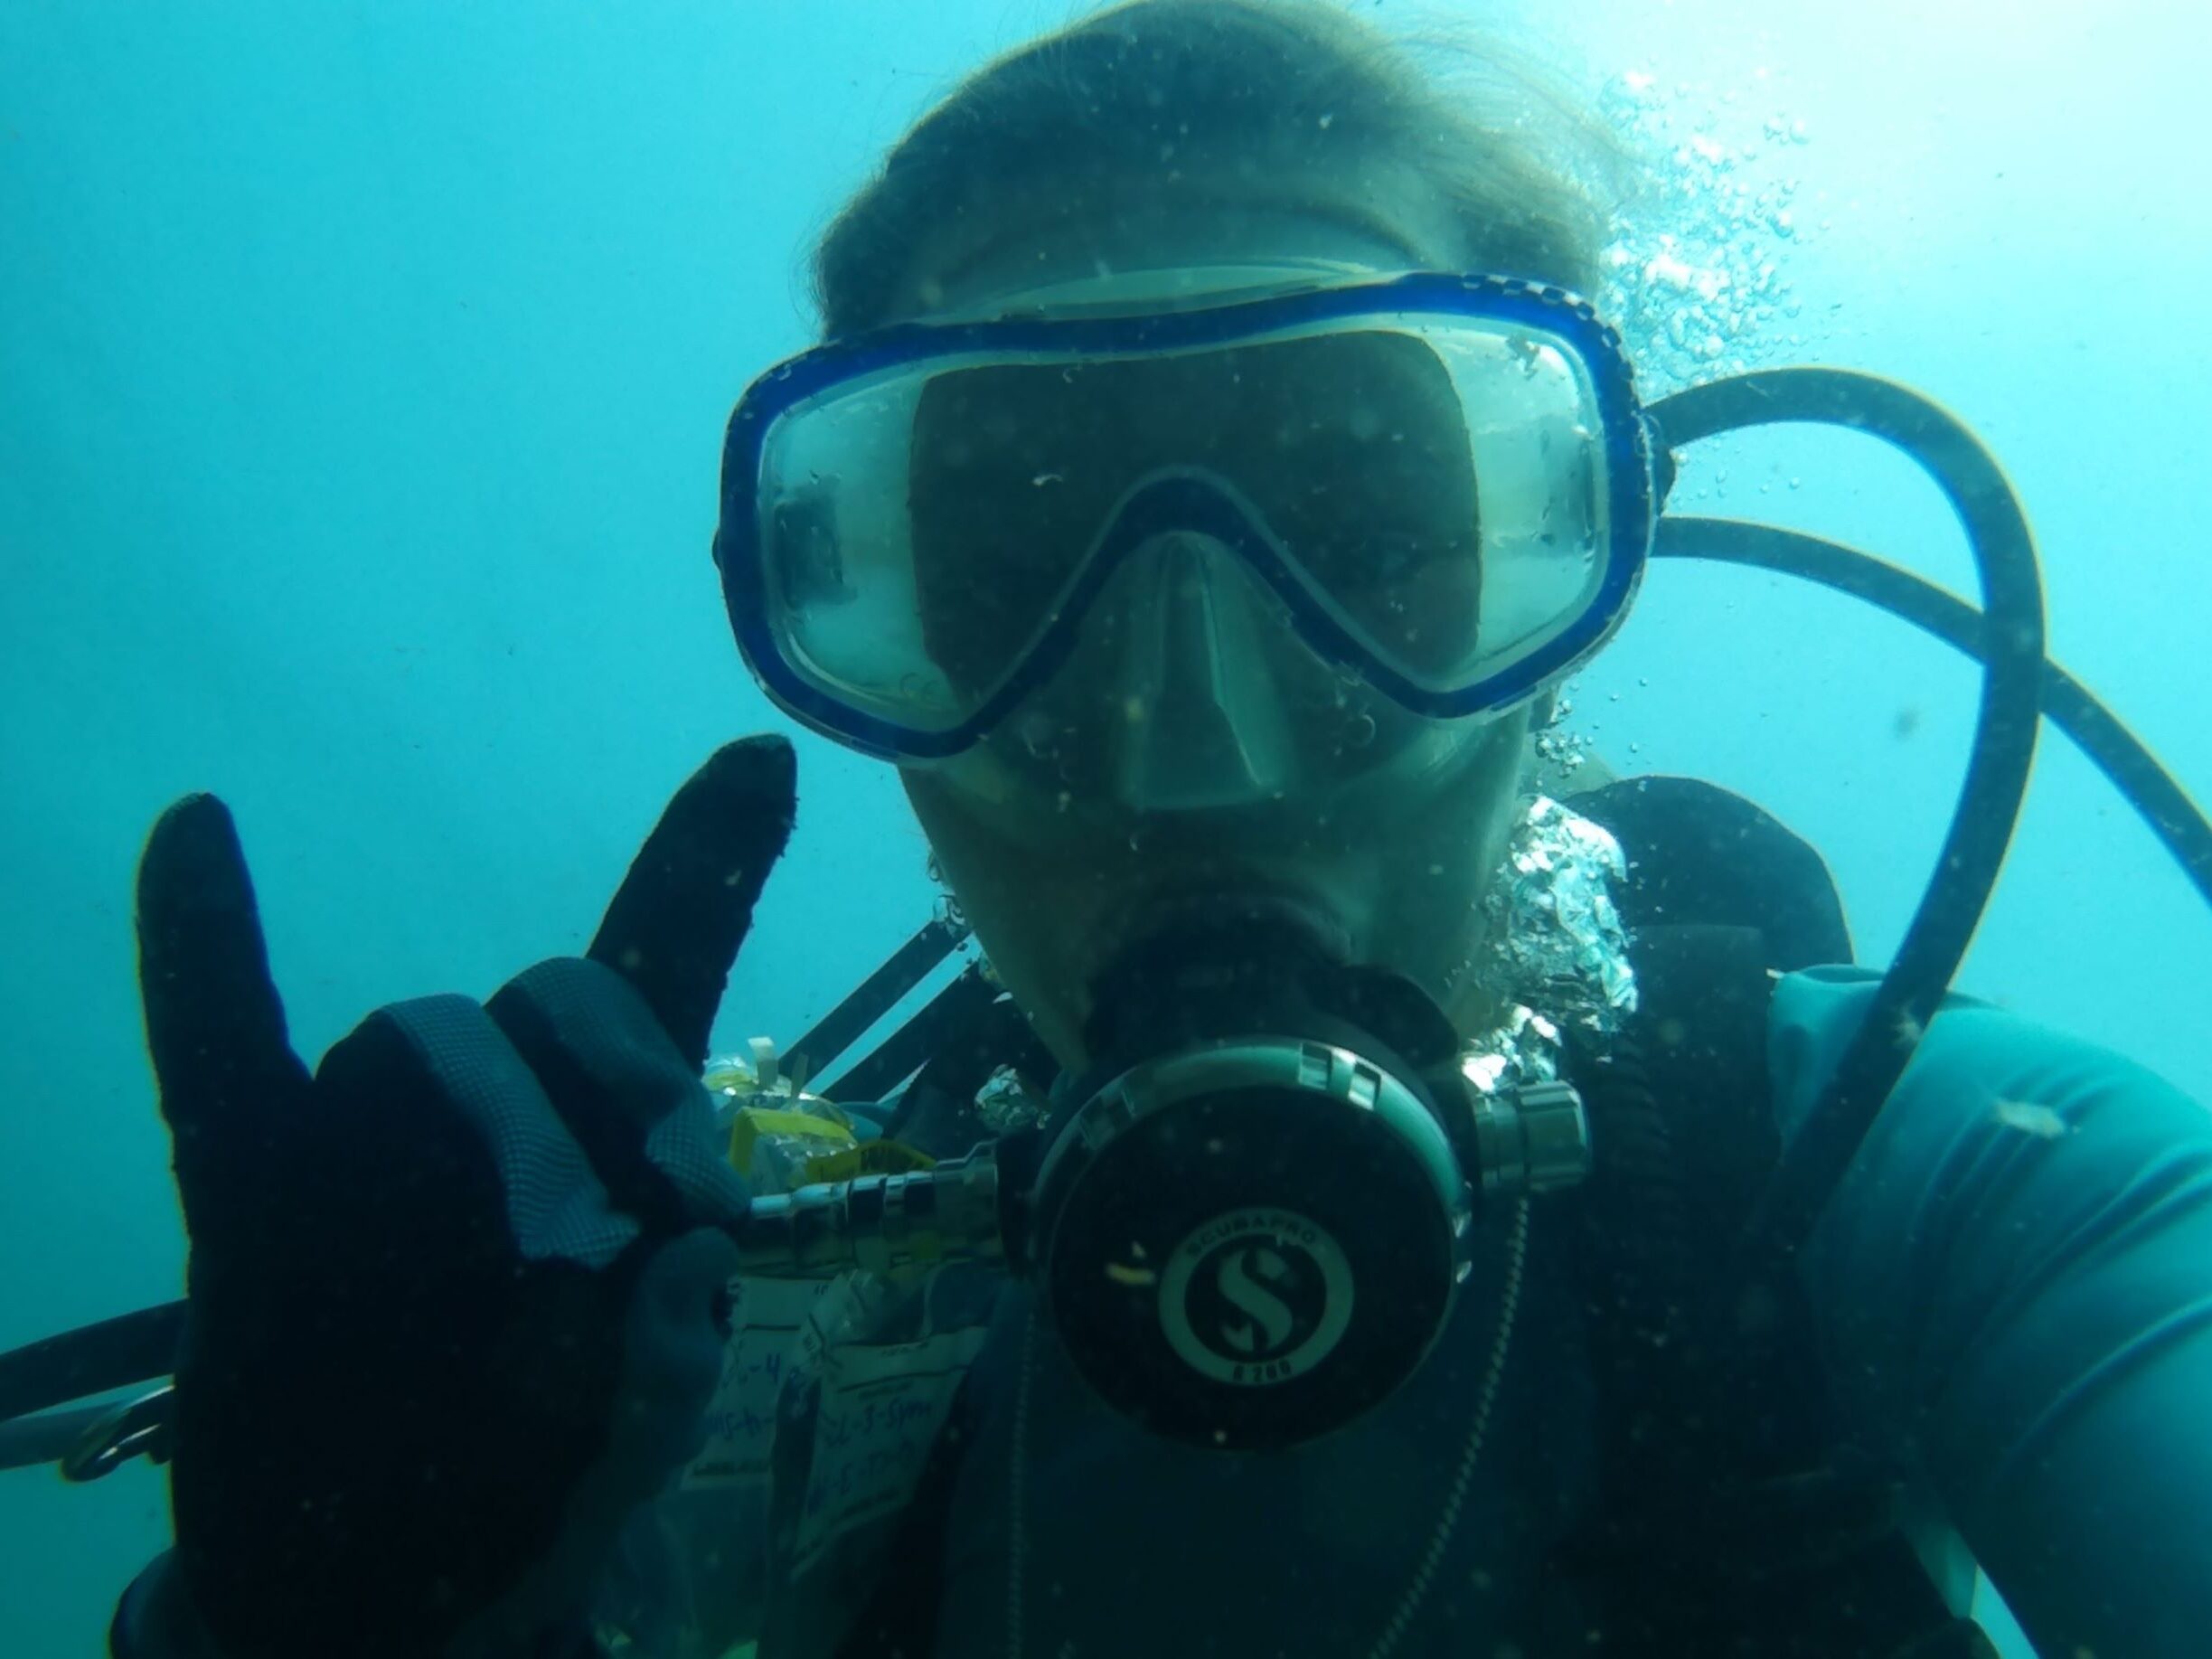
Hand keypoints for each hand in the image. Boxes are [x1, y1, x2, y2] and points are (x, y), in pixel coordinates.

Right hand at [125, 738, 795, 1658]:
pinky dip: (203, 951)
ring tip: (519, 1282)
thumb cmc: (529, 1479)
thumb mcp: (631, 1436)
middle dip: (622, 1083)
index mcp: (607, 1142)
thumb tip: (681, 1262)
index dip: (711, 864)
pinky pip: (217, 1054)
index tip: (765, 762)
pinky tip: (198, 838)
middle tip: (645, 1218)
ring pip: (422, 1038)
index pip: (668, 974)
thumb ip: (662, 1364)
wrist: (377, 1584)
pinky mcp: (250, 1196)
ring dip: (489, 1135)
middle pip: (562, 995)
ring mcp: (364, 1142)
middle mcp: (492, 1108)